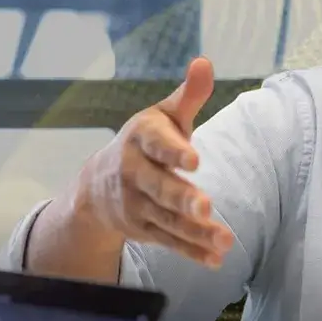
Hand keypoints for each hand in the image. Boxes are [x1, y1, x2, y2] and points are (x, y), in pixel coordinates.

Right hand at [74, 57, 233, 267]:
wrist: (96, 186)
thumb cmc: (144, 143)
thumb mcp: (162, 117)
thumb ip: (188, 96)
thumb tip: (205, 62)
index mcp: (140, 139)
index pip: (157, 145)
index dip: (175, 151)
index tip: (195, 160)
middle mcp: (134, 174)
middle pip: (160, 188)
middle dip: (182, 198)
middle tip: (205, 205)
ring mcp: (136, 205)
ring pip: (168, 220)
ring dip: (196, 232)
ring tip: (225, 240)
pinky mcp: (143, 230)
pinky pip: (169, 242)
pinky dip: (191, 252)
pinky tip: (215, 258)